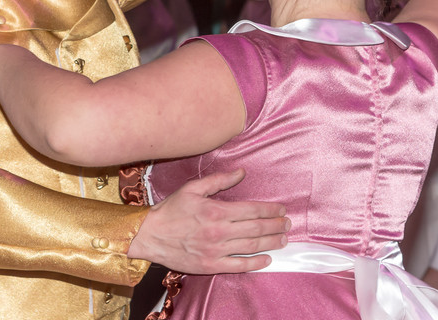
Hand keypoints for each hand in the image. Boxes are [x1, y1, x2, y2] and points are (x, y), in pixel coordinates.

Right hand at [128, 168, 289, 273]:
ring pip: (251, 246)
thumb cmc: (171, 210)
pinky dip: (255, 263)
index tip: (282, 209)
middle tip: (288, 223)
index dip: (270, 209)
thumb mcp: (193, 188)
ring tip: (284, 239)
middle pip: (256, 228)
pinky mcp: (210, 266)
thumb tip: (242, 173)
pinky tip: (267, 259)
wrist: (149, 236)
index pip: (252, 210)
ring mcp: (215, 251)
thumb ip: (219, 180)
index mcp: (216, 211)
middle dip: (276, 225)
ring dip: (271, 243)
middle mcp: (219, 232)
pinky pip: (238, 266)